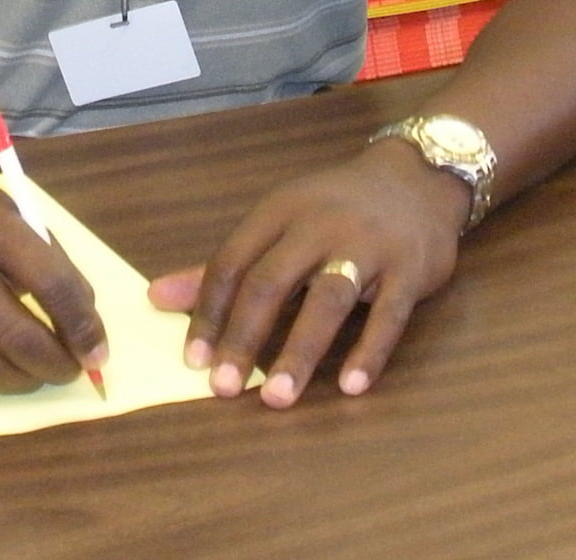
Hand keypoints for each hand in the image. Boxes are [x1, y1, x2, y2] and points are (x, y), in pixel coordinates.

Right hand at [0, 173, 108, 392]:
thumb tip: (83, 322)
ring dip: (23, 380)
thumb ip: (46, 257)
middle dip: (56, 362)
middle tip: (73, 370)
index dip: (81, 322)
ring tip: (40, 373)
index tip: (98, 348)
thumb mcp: (5, 211)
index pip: (48, 280)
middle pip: (15, 334)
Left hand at [147, 138, 468, 407]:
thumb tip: (157, 298)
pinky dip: (369, 351)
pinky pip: (389, 314)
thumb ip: (227, 266)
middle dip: (244, 337)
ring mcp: (368, 244)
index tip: (193, 361)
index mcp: (280, 211)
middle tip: (221, 387)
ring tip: (275, 397)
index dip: (210, 311)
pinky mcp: (410, 268)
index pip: (233, 261)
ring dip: (299, 351)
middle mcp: (320, 224)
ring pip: (327, 299)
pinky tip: (350, 386)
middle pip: (272, 281)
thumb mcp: (280, 222)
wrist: (418, 177)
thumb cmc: (337, 207)